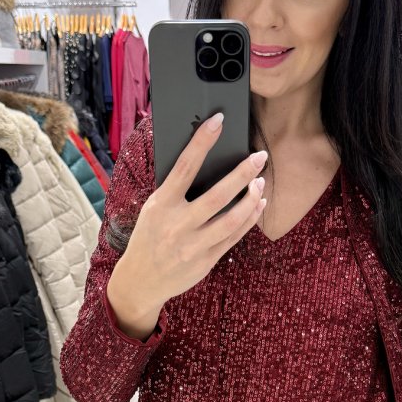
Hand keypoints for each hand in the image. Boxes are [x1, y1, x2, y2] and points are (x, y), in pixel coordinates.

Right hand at [122, 116, 268, 305]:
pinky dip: (251, 217)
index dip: (202, 141)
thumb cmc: (149, 236)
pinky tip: (259, 203)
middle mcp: (178, 224)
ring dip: (252, 197)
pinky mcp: (206, 260)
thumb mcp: (153, 208)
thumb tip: (201, 158)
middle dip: (243, 173)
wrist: (140, 281)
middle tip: (260, 156)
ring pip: (233, 218)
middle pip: (218, 194)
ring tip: (260, 181)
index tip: (218, 120)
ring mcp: (193, 245)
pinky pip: (235, 236)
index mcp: (161, 204)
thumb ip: (174, 189)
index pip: (184, 166)